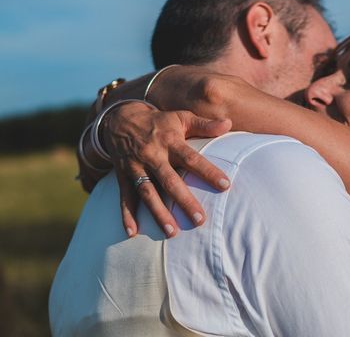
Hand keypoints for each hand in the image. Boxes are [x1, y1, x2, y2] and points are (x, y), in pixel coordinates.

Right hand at [102, 101, 231, 237]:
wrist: (120, 119)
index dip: (208, 172)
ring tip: (172, 233)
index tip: (225, 185)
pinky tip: (132, 233)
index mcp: (170, 142)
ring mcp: (136, 167)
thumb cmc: (159, 122)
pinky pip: (124, 197)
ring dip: (159, 214)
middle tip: (200, 220)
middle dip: (184, 201)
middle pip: (169, 181)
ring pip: (148, 193)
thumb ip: (205, 124)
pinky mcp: (122, 176)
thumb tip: (228, 123)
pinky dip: (126, 215)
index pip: (192, 158)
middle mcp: (153, 156)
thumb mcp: (181, 117)